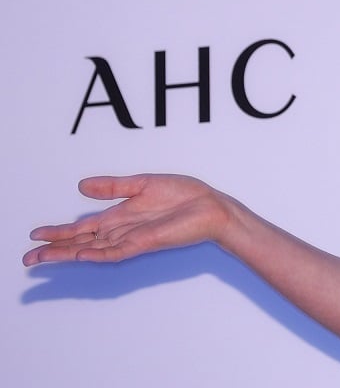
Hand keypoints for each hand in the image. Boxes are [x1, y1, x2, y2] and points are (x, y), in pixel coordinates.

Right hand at [23, 174, 230, 265]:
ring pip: (91, 250)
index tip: (35, 234)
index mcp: (121, 216)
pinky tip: (78, 255)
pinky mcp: (144, 242)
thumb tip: (81, 186)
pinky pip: (115, 251)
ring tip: (41, 258)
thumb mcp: (143, 184)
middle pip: (81, 242)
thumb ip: (113, 186)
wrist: (211, 206)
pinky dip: (96, 254)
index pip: (84, 228)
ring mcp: (132, 238)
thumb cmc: (185, 195)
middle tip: (27, 258)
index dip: (59, 232)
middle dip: (54, 250)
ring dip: (67, 254)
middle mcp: (122, 230)